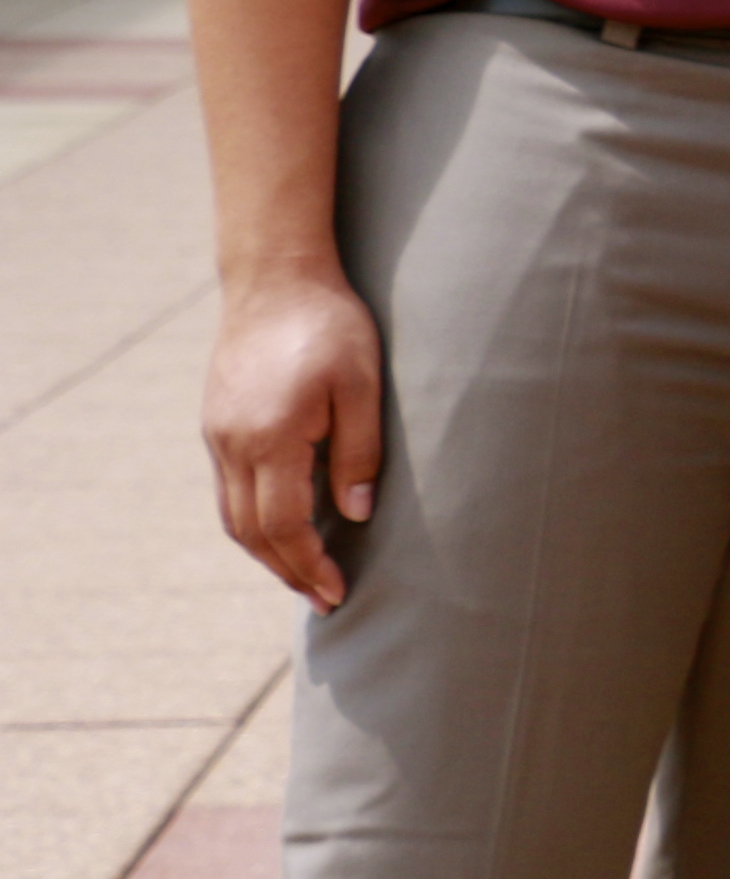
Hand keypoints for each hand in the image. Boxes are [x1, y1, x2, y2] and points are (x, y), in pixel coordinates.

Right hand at [203, 265, 385, 607]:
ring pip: (232, 515)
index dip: (308, 564)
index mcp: (269, 438)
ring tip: (303, 575)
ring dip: (266, 551)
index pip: (282, 526)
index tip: (336, 592)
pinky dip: (253, 520)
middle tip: (323, 599)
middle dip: (287, 570)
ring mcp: (218, 435)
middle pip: (250, 532)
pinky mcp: (217, 424)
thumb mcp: (363, 386)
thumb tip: (356, 514)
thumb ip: (360, 452)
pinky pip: (229, 490)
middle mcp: (232, 444)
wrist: (275, 279)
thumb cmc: (331, 326)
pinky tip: (282, 528)